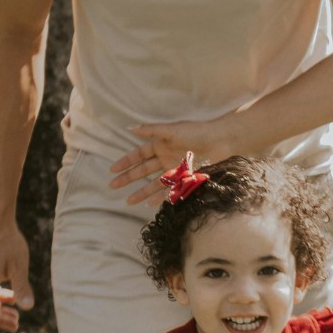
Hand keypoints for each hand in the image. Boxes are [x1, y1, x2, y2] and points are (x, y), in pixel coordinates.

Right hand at [109, 119, 235, 205]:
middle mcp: (165, 157)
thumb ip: (151, 130)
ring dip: (141, 192)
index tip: (112, 170)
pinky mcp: (185, 178)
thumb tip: (130, 128)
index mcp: (160, 144)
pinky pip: (170, 190)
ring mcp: (174, 169)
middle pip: (142, 171)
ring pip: (154, 183)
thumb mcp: (171, 130)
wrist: (220, 141)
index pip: (138, 155)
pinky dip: (160, 197)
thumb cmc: (196, 132)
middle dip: (128, 178)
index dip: (125, 162)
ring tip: (128, 202)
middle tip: (113, 186)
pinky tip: (150, 203)